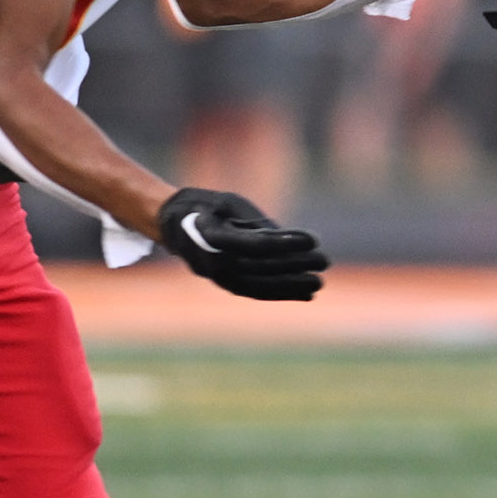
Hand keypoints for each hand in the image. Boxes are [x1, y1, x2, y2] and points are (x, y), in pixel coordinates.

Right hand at [153, 187, 328, 301]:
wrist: (173, 223)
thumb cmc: (206, 207)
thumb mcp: (230, 203)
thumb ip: (257, 224)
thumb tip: (293, 242)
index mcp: (209, 235)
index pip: (253, 245)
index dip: (284, 244)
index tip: (312, 240)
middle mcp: (211, 261)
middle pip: (260, 267)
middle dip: (296, 265)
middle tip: (324, 261)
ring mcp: (217, 277)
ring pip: (259, 285)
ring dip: (291, 285)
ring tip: (318, 282)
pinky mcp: (225, 283)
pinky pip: (255, 291)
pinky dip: (281, 293)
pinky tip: (305, 294)